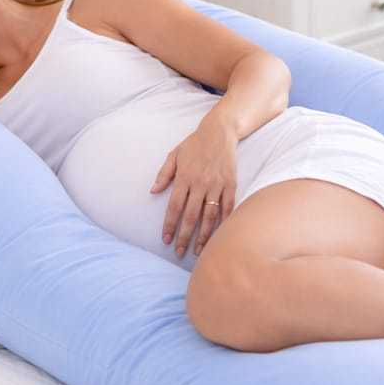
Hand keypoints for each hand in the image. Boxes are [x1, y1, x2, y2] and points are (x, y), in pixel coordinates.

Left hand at [149, 120, 236, 259]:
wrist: (220, 132)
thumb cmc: (194, 144)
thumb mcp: (174, 155)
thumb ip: (163, 174)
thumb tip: (153, 191)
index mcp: (184, 177)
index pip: (174, 207)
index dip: (170, 225)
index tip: (166, 240)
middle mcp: (200, 183)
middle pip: (191, 216)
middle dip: (184, 236)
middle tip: (180, 252)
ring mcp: (217, 185)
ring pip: (210, 216)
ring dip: (204, 235)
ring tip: (198, 251)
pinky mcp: (231, 184)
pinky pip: (227, 207)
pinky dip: (224, 223)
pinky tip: (219, 235)